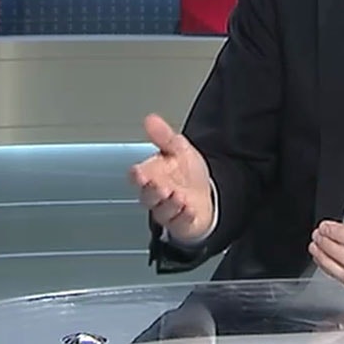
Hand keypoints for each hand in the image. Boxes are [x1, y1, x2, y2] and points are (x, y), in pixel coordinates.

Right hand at [128, 114, 213, 242]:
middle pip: (147, 196)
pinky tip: (189, 209)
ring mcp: (167, 211)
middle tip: (159, 186)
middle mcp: (155, 195)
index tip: (139, 172)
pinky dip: (184, 217)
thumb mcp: (178, 149)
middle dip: (152, 191)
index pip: (137, 176)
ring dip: (169, 204)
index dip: (137, 176)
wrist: (205, 195)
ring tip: (178, 196)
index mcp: (151, 175)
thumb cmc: (186, 175)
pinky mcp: (181, 223)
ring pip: (162, 210)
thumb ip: (164, 136)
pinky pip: (180, 223)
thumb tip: (150, 119)